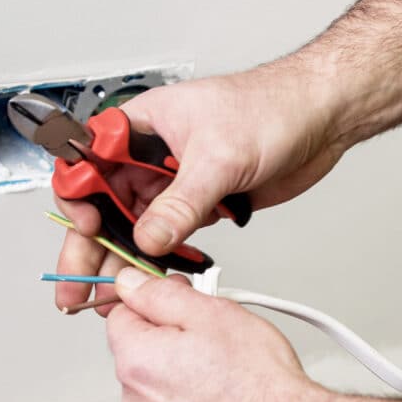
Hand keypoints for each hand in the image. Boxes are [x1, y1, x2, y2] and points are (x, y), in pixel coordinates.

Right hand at [55, 63, 343, 314]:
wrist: (320, 116)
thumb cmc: (271, 106)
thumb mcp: (219, 156)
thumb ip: (181, 203)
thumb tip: (149, 239)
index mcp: (142, 125)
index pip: (88, 161)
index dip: (81, 198)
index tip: (89, 229)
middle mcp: (151, 155)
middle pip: (103, 204)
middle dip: (90, 246)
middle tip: (80, 284)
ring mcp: (173, 182)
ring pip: (133, 226)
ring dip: (122, 260)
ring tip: (109, 295)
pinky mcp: (197, 204)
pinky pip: (166, 237)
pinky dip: (158, 260)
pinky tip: (150, 281)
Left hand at [105, 268, 325, 401]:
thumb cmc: (258, 380)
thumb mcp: (210, 312)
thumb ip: (159, 294)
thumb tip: (131, 283)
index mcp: (136, 363)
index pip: (121, 316)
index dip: (154, 303)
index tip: (182, 304)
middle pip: (140, 356)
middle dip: (169, 342)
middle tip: (214, 339)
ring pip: (158, 393)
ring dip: (180, 380)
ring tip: (225, 377)